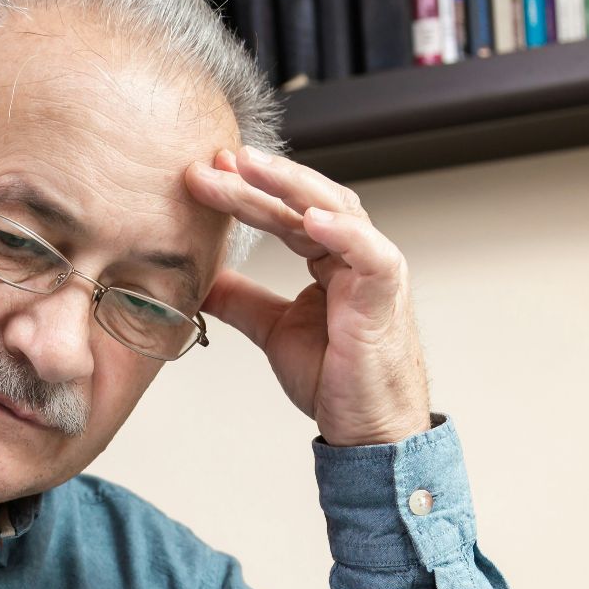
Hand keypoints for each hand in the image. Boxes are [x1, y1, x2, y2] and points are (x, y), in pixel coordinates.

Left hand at [185, 146, 432, 447]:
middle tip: (216, 162)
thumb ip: (242, 299)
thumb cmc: (335, 378)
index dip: (245, 193)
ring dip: (291, 186)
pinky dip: (342, 231)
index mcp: (328, 259)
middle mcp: (353, 254)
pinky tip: (309, 217)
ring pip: (333, 210)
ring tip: (250, 168)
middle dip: (259, 180)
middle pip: (303, 202)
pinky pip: (368, 252)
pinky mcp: (386, 293)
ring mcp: (373, 268)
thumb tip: (201, 280)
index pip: (282, 213)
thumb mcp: (273, 329)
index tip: (205, 175)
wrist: (367, 427)